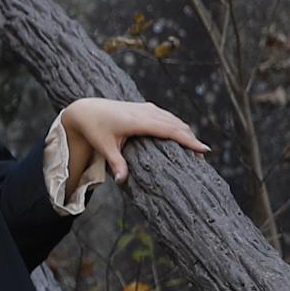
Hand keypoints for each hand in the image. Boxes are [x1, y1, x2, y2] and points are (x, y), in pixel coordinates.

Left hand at [57, 96, 209, 185]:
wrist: (85, 110)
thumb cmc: (94, 128)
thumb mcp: (104, 147)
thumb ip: (116, 163)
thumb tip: (121, 181)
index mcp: (139, 121)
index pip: (170, 130)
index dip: (188, 140)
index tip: (204, 149)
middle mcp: (146, 112)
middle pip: (176, 124)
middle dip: (191, 139)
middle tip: (203, 156)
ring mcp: (146, 108)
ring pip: (173, 119)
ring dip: (186, 132)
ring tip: (196, 148)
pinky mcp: (145, 108)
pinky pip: (167, 116)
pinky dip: (177, 126)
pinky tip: (183, 135)